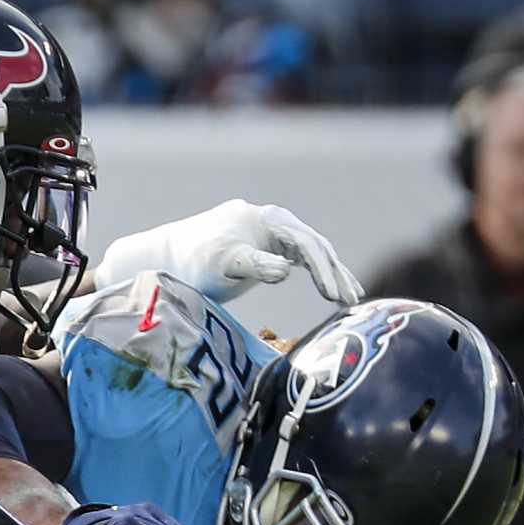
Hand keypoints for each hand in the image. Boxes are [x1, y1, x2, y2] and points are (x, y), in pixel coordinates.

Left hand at [93, 199, 362, 305]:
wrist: (172, 256)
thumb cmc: (195, 263)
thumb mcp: (223, 265)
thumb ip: (253, 265)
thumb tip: (285, 271)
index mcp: (268, 220)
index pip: (306, 245)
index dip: (324, 272)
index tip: (334, 296)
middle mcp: (275, 221)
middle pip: (315, 247)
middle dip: (334, 275)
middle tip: (350, 303)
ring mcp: (274, 232)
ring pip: (313, 253)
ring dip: (333, 275)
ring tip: (351, 301)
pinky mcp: (270, 246)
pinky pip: (303, 258)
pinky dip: (320, 274)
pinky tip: (335, 292)